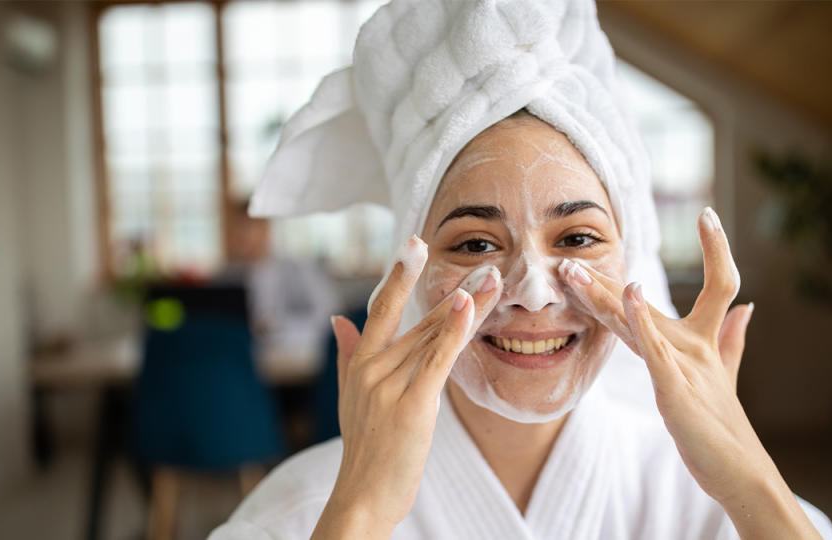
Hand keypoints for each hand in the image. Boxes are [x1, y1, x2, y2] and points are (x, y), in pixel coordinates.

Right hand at [313, 237, 500, 538]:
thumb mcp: (349, 397)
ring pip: (433, 334)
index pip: (380, 309)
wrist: (363, 496)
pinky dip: (453, 331)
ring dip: (468, 304)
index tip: (414, 245)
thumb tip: (337, 319)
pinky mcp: (412, 404)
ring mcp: (389, 384)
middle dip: (450, 286)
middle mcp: (372, 368)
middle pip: (415, 317)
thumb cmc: (364, 450)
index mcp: (360, 364)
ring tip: (494, 278)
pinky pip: (437, 360)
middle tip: (480, 257)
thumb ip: (346, 355)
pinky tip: (467, 305)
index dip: (399, 276)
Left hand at [560, 208, 819, 538]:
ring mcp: (684, 364)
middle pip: (644, 301)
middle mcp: (693, 345)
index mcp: (701, 342)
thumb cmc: (723, 426)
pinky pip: (652, 349)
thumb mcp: (726, 375)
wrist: (739, 471)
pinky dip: (640, 319)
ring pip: (636, 320)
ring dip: (602, 293)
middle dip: (601, 280)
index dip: (715, 249)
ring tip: (573, 268)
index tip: (708, 214)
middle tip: (565, 254)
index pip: (713, 284)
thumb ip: (732, 340)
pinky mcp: (675, 387)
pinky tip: (630, 290)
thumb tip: (749, 308)